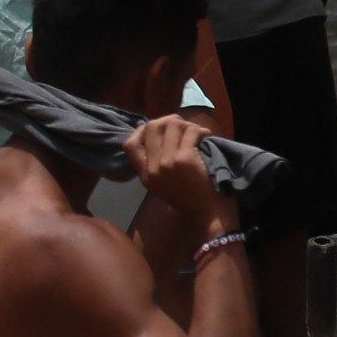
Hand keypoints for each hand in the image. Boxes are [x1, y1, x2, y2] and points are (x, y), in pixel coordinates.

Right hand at [124, 113, 225, 231]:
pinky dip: (201, 131)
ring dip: (187, 124)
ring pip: (172, 125)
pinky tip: (207, 137)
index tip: (156, 127)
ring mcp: (167, 162)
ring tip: (197, 133)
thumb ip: (155, 164)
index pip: (129, 144)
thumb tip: (158, 134)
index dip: (141, 130)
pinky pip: (191, 132)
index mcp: (145, 175)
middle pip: (151, 126)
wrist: (207, 215)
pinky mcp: (185, 159)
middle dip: (168, 121)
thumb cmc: (189, 200)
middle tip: (183, 127)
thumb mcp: (162, 185)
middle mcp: (152, 167)